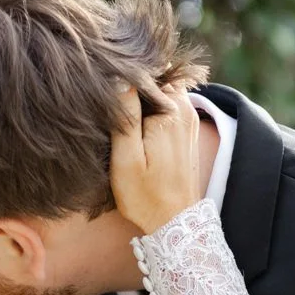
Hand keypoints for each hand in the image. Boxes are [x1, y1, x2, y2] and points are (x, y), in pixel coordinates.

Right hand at [111, 85, 201, 235]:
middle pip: (156, 77)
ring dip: (143, 94)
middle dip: (134, 81)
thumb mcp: (126, 160)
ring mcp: (189, 118)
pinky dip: (153, 105)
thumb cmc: (145, 196)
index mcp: (169, 112)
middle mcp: (184, 109)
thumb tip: (121, 78)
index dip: (123, 74)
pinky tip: (137, 121)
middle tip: (112, 99)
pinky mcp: (188, 128)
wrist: (174, 223)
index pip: (145, 72)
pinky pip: (169, 102)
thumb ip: (125, 117)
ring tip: (122, 108)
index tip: (105, 86)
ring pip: (162, 88)